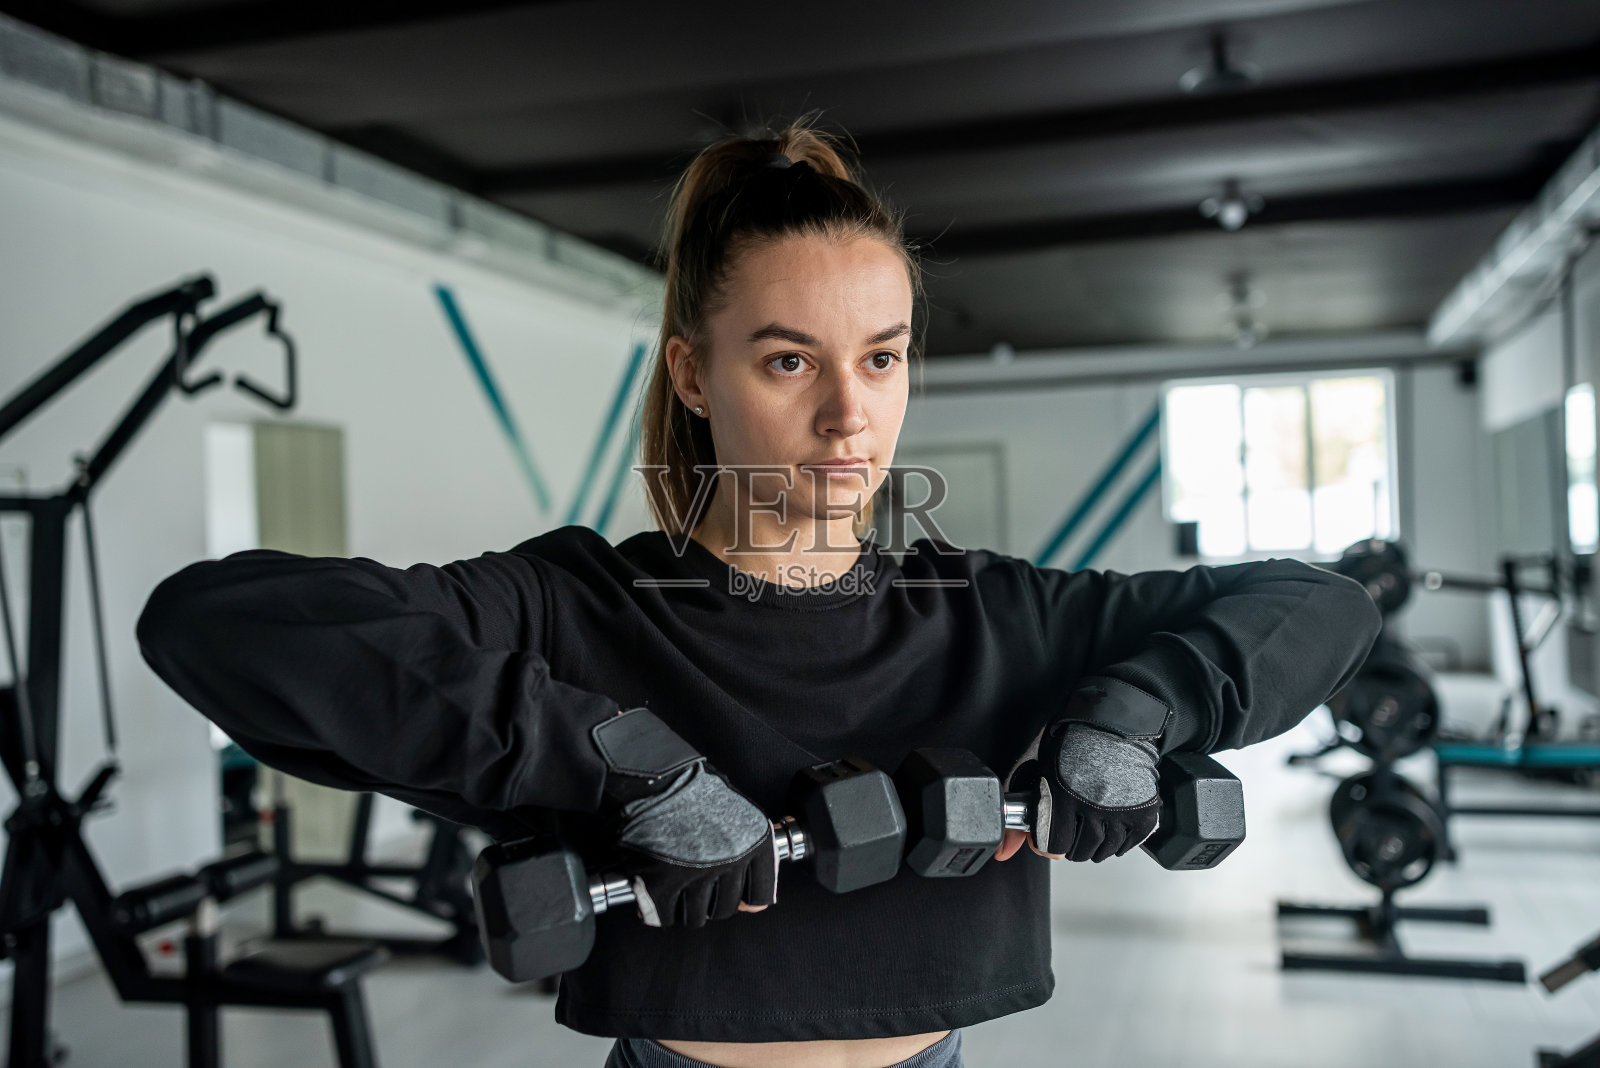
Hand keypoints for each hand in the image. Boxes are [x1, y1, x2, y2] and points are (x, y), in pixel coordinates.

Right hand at [593, 708, 777, 926]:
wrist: (651, 774)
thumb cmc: (691, 785)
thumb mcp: (736, 810)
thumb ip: (746, 848)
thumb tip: (749, 891)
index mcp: (755, 843)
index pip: (761, 895)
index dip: (746, 900)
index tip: (739, 901)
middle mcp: (730, 862)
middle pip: (725, 909)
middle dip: (710, 903)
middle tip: (696, 888)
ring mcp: (695, 875)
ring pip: (695, 917)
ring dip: (683, 909)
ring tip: (673, 890)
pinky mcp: (660, 884)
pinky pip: (663, 917)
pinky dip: (656, 912)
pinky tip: (652, 896)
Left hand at [995, 720, 1160, 862]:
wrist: (1111, 722)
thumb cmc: (1073, 740)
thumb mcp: (1039, 770)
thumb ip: (1026, 811)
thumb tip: (1009, 848)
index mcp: (1063, 798)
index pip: (1053, 846)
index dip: (1048, 843)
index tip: (1049, 834)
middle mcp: (1092, 809)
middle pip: (1079, 852)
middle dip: (1071, 844)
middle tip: (1072, 827)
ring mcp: (1120, 813)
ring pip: (1104, 850)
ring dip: (1095, 845)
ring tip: (1091, 826)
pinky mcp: (1143, 813)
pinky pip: (1130, 844)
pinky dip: (1120, 841)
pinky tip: (1112, 826)